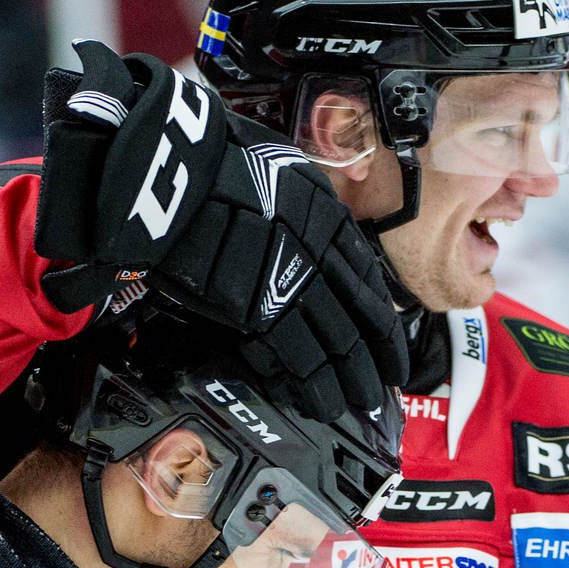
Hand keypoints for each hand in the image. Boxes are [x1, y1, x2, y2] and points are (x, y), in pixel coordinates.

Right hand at [33, 40, 408, 419]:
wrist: (179, 173)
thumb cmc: (217, 161)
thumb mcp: (277, 169)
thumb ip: (299, 204)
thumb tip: (306, 216)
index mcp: (328, 219)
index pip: (368, 281)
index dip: (382, 317)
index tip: (389, 340)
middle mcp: (322, 255)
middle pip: (362, 318)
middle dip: (377, 358)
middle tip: (386, 385)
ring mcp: (294, 285)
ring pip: (338, 344)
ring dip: (353, 381)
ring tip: (362, 406)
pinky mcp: (261, 312)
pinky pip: (300, 359)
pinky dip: (316, 387)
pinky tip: (326, 406)